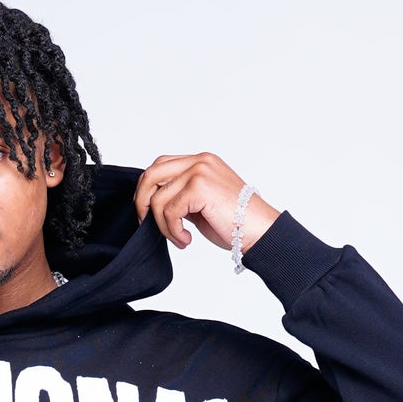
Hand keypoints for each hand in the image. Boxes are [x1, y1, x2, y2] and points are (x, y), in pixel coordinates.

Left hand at [135, 152, 278, 254]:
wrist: (261, 232)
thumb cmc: (236, 223)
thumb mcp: (201, 204)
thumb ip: (180, 196)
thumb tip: (152, 204)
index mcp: (201, 161)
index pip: (160, 165)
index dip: (147, 189)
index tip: (146, 212)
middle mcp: (200, 161)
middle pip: (152, 173)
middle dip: (142, 201)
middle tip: (146, 224)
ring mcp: (200, 171)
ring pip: (158, 198)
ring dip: (163, 225)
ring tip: (180, 238)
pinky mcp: (199, 187)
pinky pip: (169, 211)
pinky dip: (173, 231)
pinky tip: (186, 240)